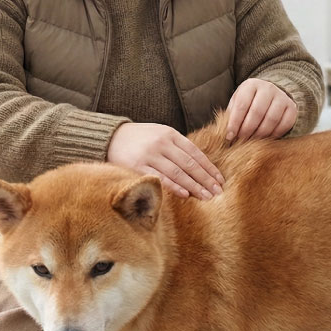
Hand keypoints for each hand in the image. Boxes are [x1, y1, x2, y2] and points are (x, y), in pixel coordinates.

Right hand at [107, 123, 224, 199]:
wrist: (111, 137)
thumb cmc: (141, 139)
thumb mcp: (160, 135)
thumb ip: (178, 147)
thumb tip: (201, 167)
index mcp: (170, 134)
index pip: (195, 153)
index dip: (209, 168)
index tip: (219, 180)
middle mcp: (161, 143)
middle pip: (189, 164)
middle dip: (205, 179)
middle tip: (217, 192)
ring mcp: (149, 154)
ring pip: (177, 173)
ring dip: (194, 186)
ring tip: (206, 197)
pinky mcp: (137, 166)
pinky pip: (159, 179)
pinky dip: (174, 187)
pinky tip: (186, 195)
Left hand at [226, 78, 297, 141]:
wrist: (271, 94)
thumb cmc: (249, 101)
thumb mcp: (238, 102)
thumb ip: (232, 115)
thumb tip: (225, 134)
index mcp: (251, 85)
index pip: (241, 105)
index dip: (235, 122)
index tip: (229, 136)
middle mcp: (268, 88)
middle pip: (257, 112)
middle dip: (247, 130)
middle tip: (241, 141)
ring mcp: (282, 97)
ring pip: (271, 119)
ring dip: (260, 134)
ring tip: (252, 141)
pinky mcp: (292, 108)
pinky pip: (284, 124)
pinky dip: (275, 135)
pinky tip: (266, 139)